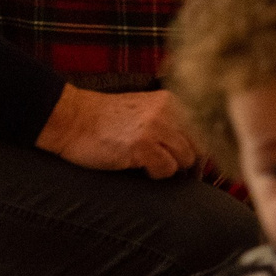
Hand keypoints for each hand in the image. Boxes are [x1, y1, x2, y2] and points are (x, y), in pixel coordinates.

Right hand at [34, 84, 198, 177]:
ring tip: (147, 162)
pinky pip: (166, 169)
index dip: (199, 149)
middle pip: (199, 146)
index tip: (190, 161)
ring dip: (169, 167)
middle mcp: (168, 111)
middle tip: (166, 165)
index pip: (205, 128)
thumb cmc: (105, 120)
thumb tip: (198, 150)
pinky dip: (155, 173)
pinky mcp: (142, 145)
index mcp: (172, 101)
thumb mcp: (145, 110)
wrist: (71, 119)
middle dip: (185, 160)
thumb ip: (171, 122)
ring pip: (185, 159)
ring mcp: (156, 127)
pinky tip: (138, 166)